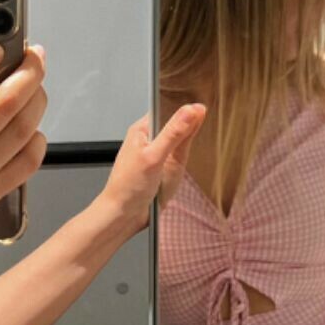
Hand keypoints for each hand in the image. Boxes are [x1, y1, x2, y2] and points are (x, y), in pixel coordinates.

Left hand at [99, 103, 206, 237]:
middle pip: (177, 126)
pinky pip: (180, 159)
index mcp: (142, 129)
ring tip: (181, 159)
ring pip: (181, 143)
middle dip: (187, 132)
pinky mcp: (163, 168)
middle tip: (191, 141)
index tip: (202, 110)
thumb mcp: (154, 156)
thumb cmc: (128, 187)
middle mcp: (149, 139)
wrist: (123, 216)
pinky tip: (181, 169)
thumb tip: (192, 110)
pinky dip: (185, 163)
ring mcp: (157, 154)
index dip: (185, 109)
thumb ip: (174, 133)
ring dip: (186, 150)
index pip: (168, 108)